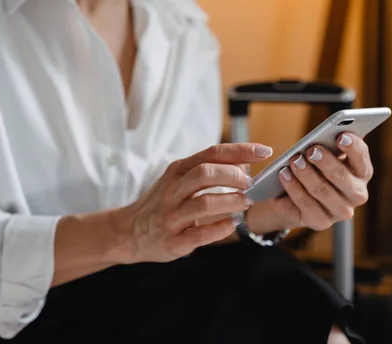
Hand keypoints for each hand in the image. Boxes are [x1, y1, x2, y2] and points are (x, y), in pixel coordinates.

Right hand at [117, 143, 272, 262]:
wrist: (128, 232)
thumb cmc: (161, 204)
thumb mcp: (179, 180)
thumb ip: (207, 170)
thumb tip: (244, 162)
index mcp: (178, 171)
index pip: (212, 153)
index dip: (240, 150)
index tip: (263, 151)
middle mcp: (173, 190)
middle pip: (205, 173)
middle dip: (234, 176)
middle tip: (250, 184)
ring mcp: (171, 216)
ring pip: (204, 203)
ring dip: (231, 202)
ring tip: (245, 203)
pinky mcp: (173, 240)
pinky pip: (199, 234)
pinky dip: (220, 228)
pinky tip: (231, 224)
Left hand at [250, 133, 372, 232]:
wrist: (293, 196)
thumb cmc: (313, 168)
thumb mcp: (322, 154)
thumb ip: (328, 144)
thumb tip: (325, 132)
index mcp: (362, 172)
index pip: (361, 158)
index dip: (352, 147)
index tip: (340, 136)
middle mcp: (357, 194)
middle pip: (342, 177)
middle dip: (325, 162)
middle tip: (311, 150)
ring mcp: (341, 211)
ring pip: (322, 191)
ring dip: (306, 174)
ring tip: (294, 160)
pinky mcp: (321, 222)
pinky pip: (306, 203)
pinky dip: (293, 187)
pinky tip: (284, 174)